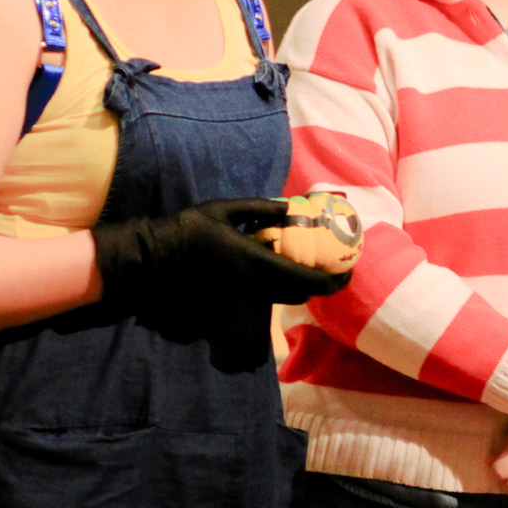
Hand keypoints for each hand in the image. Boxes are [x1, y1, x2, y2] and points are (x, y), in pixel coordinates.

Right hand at [92, 197, 352, 318]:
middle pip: (303, 293)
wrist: (158, 260)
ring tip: (315, 264)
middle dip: (324, 283)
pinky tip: (287, 268)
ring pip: (287, 297)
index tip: (349, 268)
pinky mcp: (236, 300)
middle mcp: (257, 286)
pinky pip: (270, 297)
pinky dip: (285, 286)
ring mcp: (246, 297)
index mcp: (258, 262)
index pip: (308, 280)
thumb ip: (259, 208)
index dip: (335, 279)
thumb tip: (290, 207)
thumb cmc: (190, 230)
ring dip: (305, 285)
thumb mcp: (224, 209)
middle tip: (336, 265)